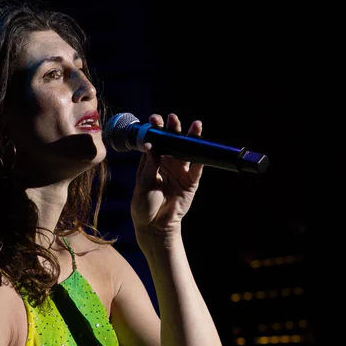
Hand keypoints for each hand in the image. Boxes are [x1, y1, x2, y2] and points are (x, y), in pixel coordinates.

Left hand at [131, 112, 204, 240]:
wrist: (154, 226)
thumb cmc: (144, 205)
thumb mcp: (144, 183)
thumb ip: (149, 165)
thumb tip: (150, 145)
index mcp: (153, 161)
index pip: (156, 141)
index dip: (156, 129)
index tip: (154, 119)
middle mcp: (167, 163)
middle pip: (173, 142)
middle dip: (173, 129)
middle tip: (172, 119)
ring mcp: (180, 172)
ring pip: (187, 151)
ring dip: (191, 138)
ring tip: (195, 125)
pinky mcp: (190, 183)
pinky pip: (197, 169)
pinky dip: (200, 159)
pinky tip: (201, 147)